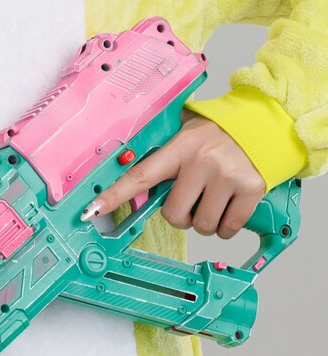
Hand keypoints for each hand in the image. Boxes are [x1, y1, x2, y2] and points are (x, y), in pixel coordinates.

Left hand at [81, 112, 265, 239]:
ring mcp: (227, 176)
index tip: (92, 210)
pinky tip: (230, 205)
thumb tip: (127, 166)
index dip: (114, 195)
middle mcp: (202, 161)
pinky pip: (227, 229)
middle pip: (173, 214)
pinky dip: (226, 226)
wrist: (264, 127)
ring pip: (201, 225)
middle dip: (181, 214)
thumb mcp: (188, 132)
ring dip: (205, 221)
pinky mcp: (250, 190)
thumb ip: (164, 152)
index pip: (141, 175)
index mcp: (180, 146)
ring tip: (214, 198)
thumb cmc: (219, 135)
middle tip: (193, 198)